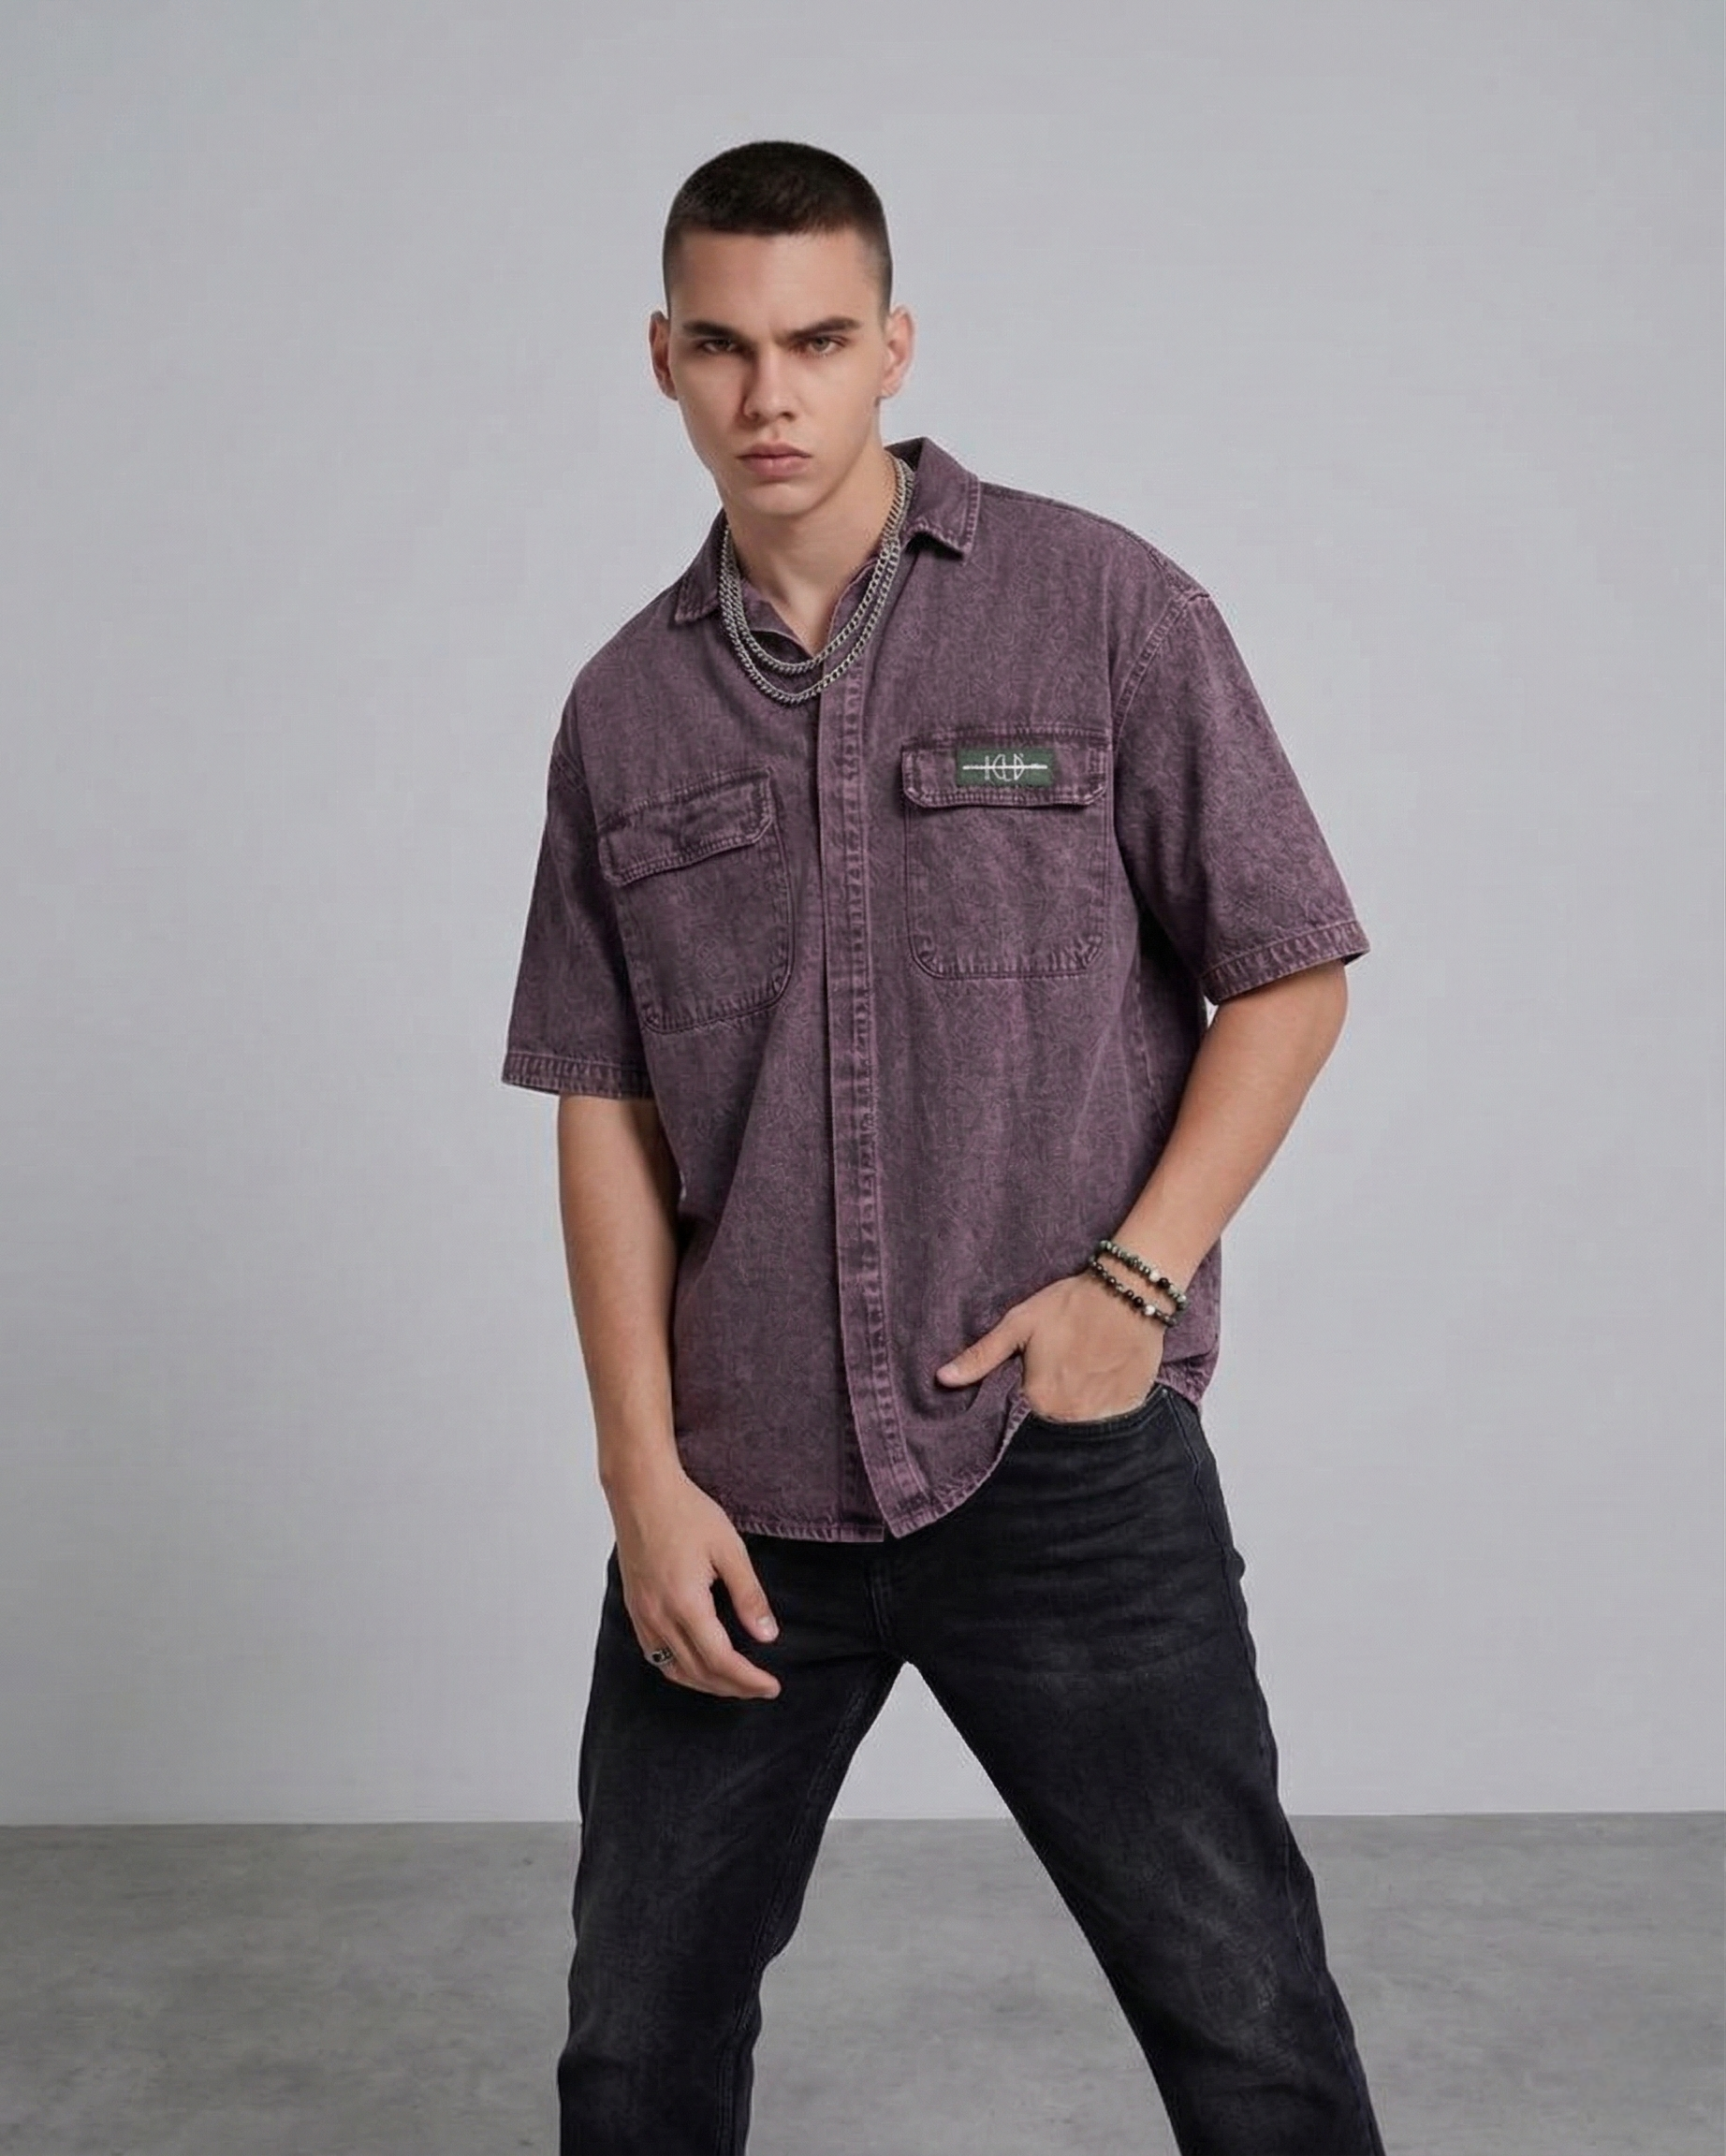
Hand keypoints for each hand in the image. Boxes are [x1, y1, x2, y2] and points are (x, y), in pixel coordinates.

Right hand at [606, 1459, 782, 1699]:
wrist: (641, 1491)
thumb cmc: (685, 1512)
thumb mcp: (729, 1549)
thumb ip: (748, 1595)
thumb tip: (767, 1636)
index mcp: (685, 1603)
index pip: (720, 1661)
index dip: (748, 1680)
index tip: (772, 1686)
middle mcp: (658, 1617)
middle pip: (698, 1673)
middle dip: (733, 1687)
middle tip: (761, 1688)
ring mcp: (642, 1615)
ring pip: (674, 1670)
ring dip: (707, 1684)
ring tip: (735, 1683)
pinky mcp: (635, 1609)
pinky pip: (656, 1655)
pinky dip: (681, 1670)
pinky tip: (699, 1665)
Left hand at [934, 1270, 1162, 1420]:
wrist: (1129, 1292)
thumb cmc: (1070, 1304)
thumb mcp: (1019, 1324)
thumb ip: (981, 1356)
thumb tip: (943, 1379)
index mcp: (1039, 1400)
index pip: (1018, 1423)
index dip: (1019, 1409)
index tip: (1025, 1391)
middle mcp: (1069, 1417)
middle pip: (1050, 1428)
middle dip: (1047, 1413)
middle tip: (1056, 1379)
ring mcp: (1102, 1416)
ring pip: (1079, 1426)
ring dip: (1075, 1413)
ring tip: (1078, 1381)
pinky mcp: (1128, 1408)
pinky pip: (1108, 1421)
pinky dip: (1101, 1410)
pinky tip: (1100, 1384)